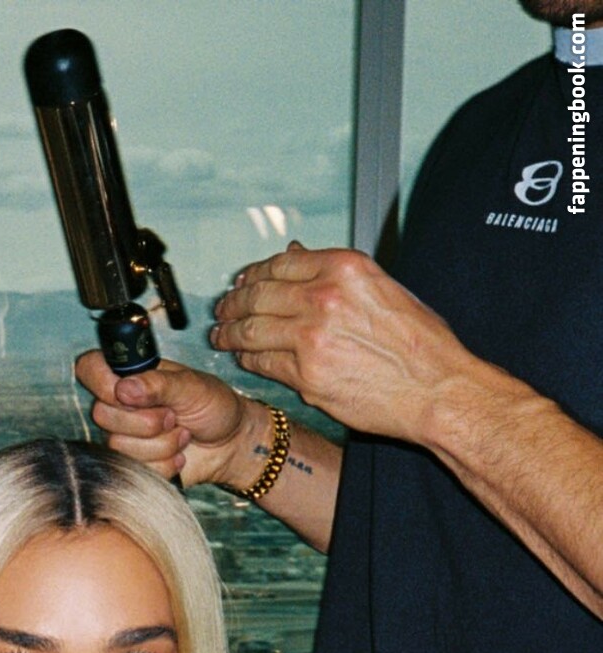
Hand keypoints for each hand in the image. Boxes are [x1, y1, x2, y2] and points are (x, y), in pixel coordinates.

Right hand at [74, 350, 258, 488]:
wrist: (230, 444)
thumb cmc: (213, 406)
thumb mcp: (191, 386)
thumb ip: (158, 385)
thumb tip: (125, 388)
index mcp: (130, 375)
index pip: (89, 368)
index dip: (102, 383)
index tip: (128, 393)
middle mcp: (121, 405)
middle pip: (101, 414)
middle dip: (146, 420)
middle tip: (173, 415)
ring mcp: (125, 436)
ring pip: (119, 445)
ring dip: (161, 444)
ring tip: (182, 434)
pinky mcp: (135, 464)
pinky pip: (135, 468)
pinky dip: (164, 464)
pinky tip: (178, 455)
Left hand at [212, 243, 470, 441]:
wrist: (437, 389)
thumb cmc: (421, 344)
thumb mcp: (384, 289)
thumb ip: (336, 275)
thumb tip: (296, 255)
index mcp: (345, 268)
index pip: (280, 264)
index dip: (254, 273)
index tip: (243, 281)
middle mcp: (324, 297)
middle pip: (258, 294)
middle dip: (234, 302)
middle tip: (222, 310)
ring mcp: (312, 338)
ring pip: (252, 330)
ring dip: (230, 333)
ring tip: (221, 336)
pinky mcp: (306, 376)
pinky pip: (263, 363)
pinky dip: (248, 360)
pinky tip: (243, 358)